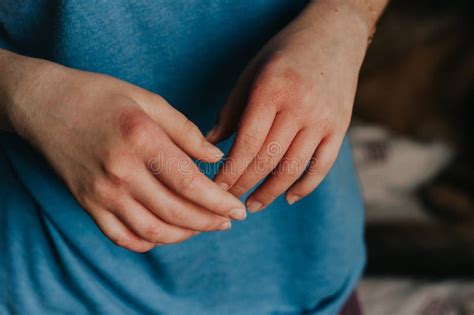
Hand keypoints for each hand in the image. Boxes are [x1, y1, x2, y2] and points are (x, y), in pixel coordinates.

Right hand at [2, 51, 245, 251]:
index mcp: (141, 140)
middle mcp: (121, 172)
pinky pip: (123, 237)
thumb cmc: (100, 97)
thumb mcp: (148, 100)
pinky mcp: (88, 205)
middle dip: (210, 221)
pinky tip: (169, 232)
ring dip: (185, 235)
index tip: (237, 208)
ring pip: (153, 231)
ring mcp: (101, 193)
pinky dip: (151, 242)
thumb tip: (215, 156)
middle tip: (229, 221)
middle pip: (176, 212)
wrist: (45, 105)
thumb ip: (185, 131)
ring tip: (205, 227)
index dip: (218, 201)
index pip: (189, 182)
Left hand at [208, 2, 371, 210]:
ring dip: (271, 192)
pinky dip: (305, 186)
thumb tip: (210, 143)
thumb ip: (232, 109)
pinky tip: (289, 198)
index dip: (229, 171)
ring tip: (253, 205)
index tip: (215, 188)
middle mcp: (300, 106)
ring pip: (293, 168)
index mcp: (272, 90)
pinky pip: (322, 166)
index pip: (247, 143)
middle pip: (268, 159)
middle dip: (244, 185)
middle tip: (228, 201)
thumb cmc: (285, 53)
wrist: (334, 35)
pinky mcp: (340, 127)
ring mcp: (324, 119)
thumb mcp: (253, 72)